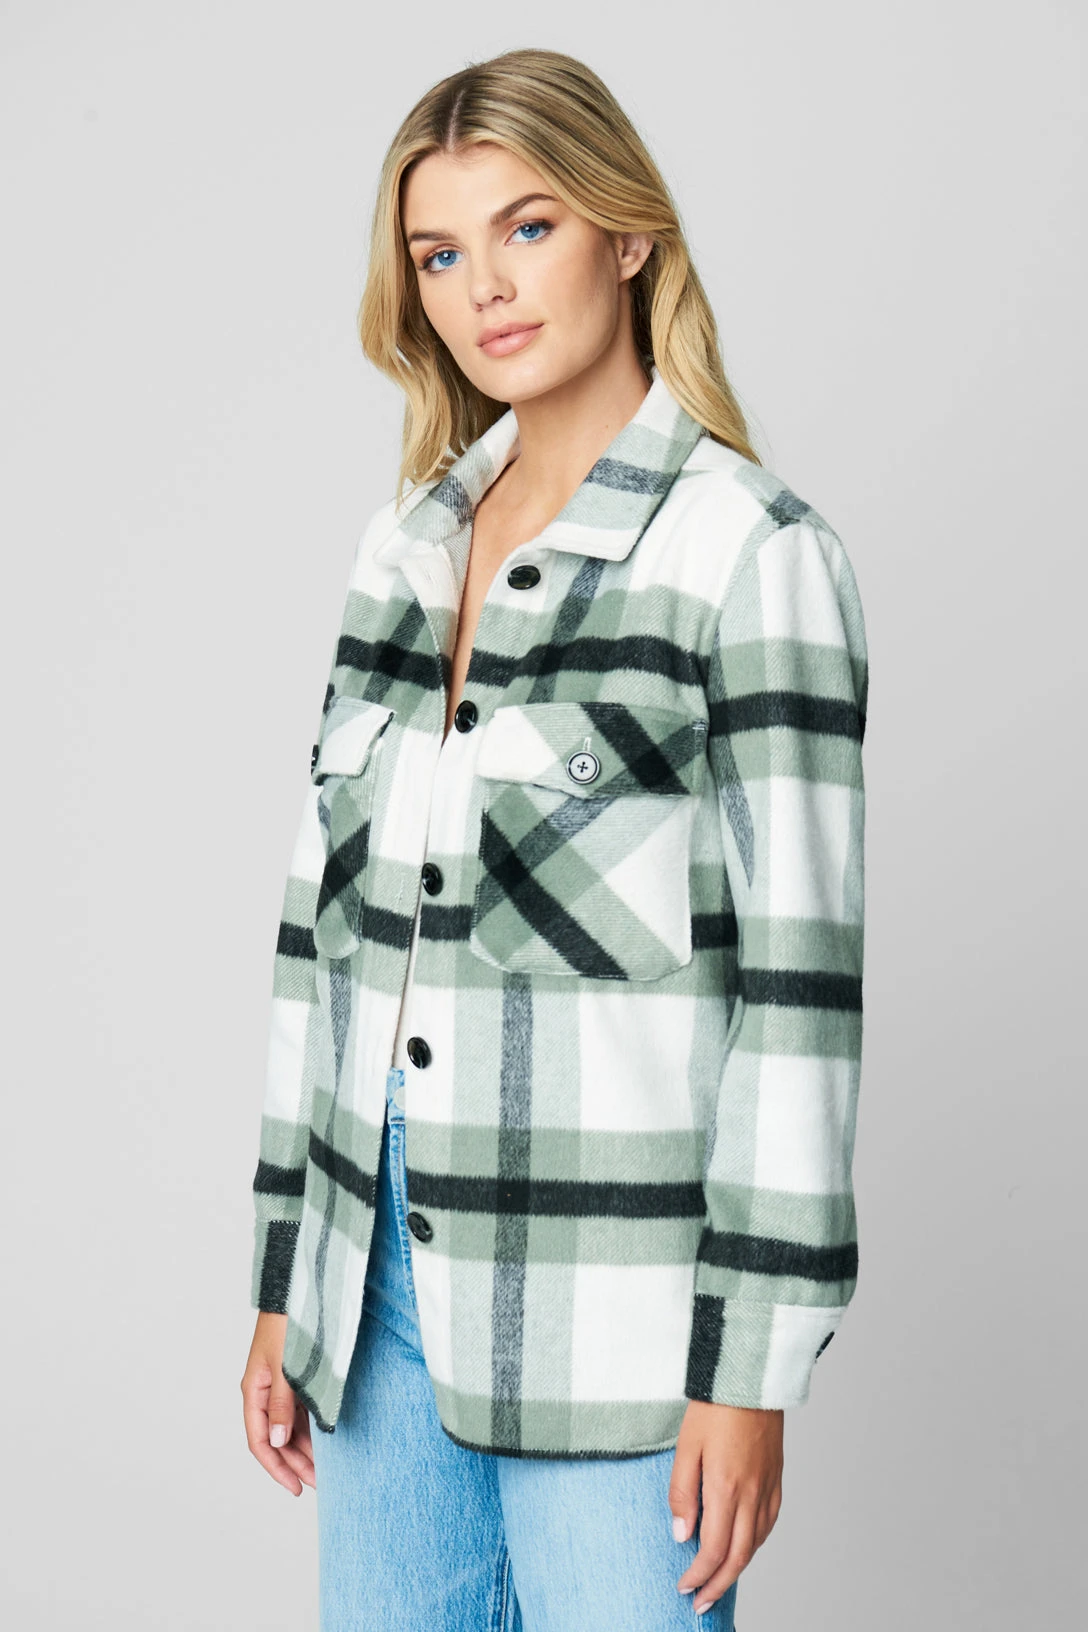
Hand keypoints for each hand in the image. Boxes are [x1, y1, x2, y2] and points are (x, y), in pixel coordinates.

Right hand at [241, 1312, 315, 1494]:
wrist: (301, 1289)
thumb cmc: (290, 1323)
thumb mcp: (286, 1366)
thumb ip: (283, 1404)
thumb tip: (279, 1441)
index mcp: (255, 1390)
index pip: (261, 1441)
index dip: (277, 1468)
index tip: (296, 1487)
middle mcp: (266, 1391)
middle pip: (278, 1439)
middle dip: (297, 1463)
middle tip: (320, 1484)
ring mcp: (281, 1385)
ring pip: (291, 1427)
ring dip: (306, 1448)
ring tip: (327, 1468)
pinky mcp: (297, 1376)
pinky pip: (302, 1411)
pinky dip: (313, 1428)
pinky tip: (327, 1441)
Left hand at [669, 1400, 783, 1613]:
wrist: (750, 1375)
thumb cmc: (714, 1407)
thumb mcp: (685, 1447)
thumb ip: (682, 1493)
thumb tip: (681, 1534)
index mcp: (726, 1488)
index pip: (713, 1549)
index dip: (698, 1575)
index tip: (684, 1587)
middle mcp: (752, 1494)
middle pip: (738, 1557)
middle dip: (718, 1585)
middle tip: (701, 1603)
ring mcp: (768, 1486)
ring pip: (756, 1543)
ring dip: (737, 1568)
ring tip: (718, 1581)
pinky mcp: (777, 1477)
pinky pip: (769, 1523)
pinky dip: (755, 1544)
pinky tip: (744, 1546)